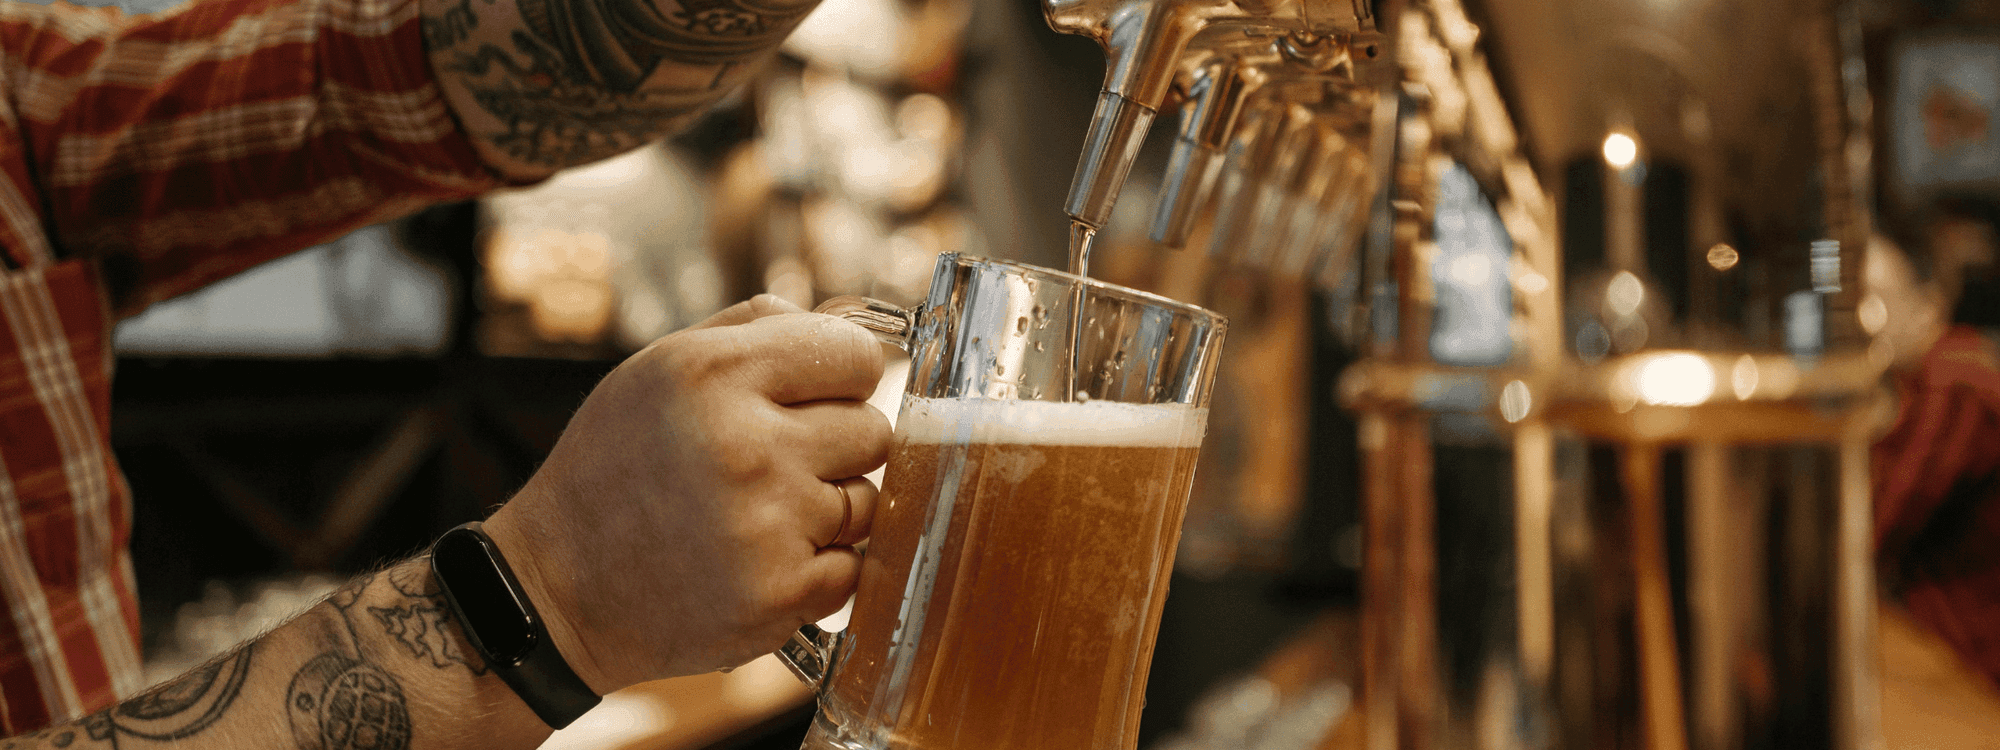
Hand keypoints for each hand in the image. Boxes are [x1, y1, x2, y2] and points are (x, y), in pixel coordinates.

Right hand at [483, 295, 889, 691]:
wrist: (559, 589)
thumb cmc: (616, 467)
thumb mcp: (660, 368)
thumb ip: (756, 330)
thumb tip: (848, 325)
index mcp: (713, 373)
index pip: (855, 355)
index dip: (842, 375)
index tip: (819, 394)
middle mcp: (744, 445)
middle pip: (872, 430)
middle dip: (836, 445)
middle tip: (776, 463)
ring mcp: (766, 526)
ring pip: (866, 501)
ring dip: (827, 510)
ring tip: (758, 515)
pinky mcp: (779, 595)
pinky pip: (850, 566)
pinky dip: (815, 569)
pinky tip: (758, 561)